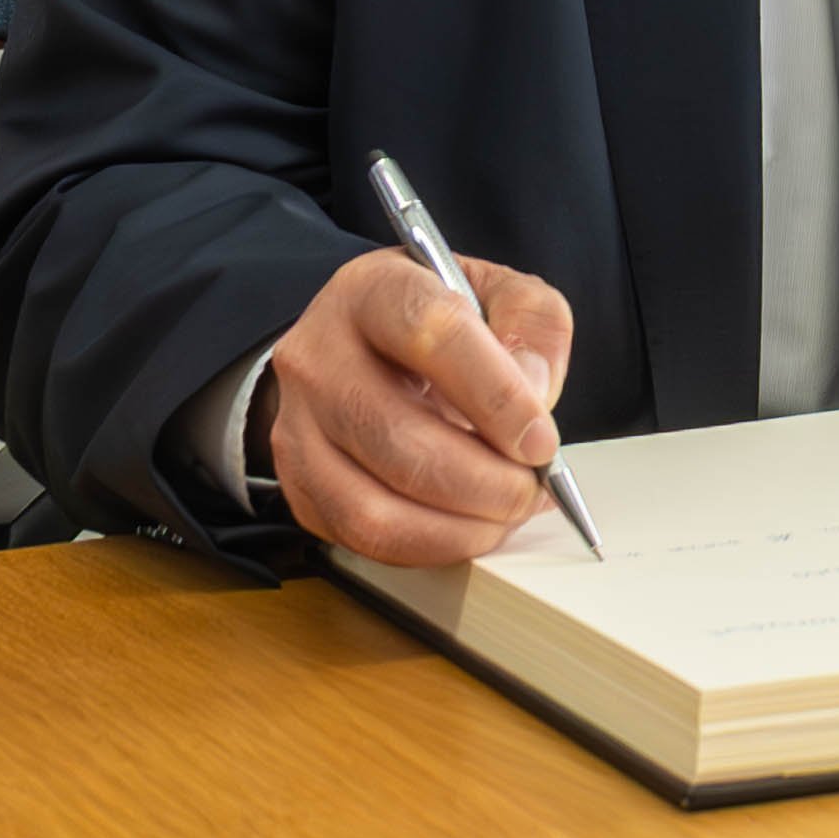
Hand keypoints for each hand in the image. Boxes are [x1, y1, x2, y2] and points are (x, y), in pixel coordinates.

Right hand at [263, 247, 580, 565]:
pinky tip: (469, 527)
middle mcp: (318, 355)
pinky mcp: (298, 484)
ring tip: (506, 514)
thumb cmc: (440, 322)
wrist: (364, 346)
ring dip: (456, 526)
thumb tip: (533, 394)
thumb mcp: (498, 294)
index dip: (495, 395)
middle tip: (531, 489)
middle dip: (481, 479)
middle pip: (394, 434)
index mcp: (371, 290)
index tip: (541, 441)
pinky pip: (361, 539)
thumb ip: (532, 326)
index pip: (430, 333)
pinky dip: (428, 547)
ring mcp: (297, 425)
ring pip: (370, 504)